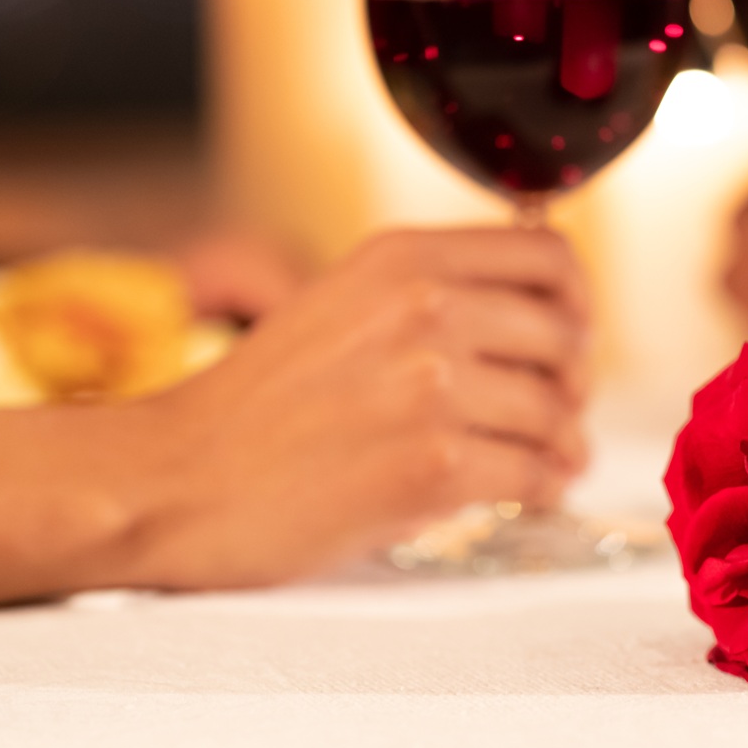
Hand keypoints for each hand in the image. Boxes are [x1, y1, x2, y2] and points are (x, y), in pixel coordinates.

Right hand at [124, 227, 590, 588]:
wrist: (172, 481)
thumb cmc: (252, 410)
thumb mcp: (340, 306)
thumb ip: (428, 295)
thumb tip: (537, 313)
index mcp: (402, 259)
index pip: (547, 254)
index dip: (575, 300)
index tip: (570, 334)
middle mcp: (423, 308)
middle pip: (566, 334)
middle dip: (573, 381)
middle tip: (559, 411)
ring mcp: (430, 386)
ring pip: (556, 412)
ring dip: (563, 445)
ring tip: (549, 461)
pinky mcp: (433, 466)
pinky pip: (536, 473)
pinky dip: (544, 489)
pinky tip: (529, 493)